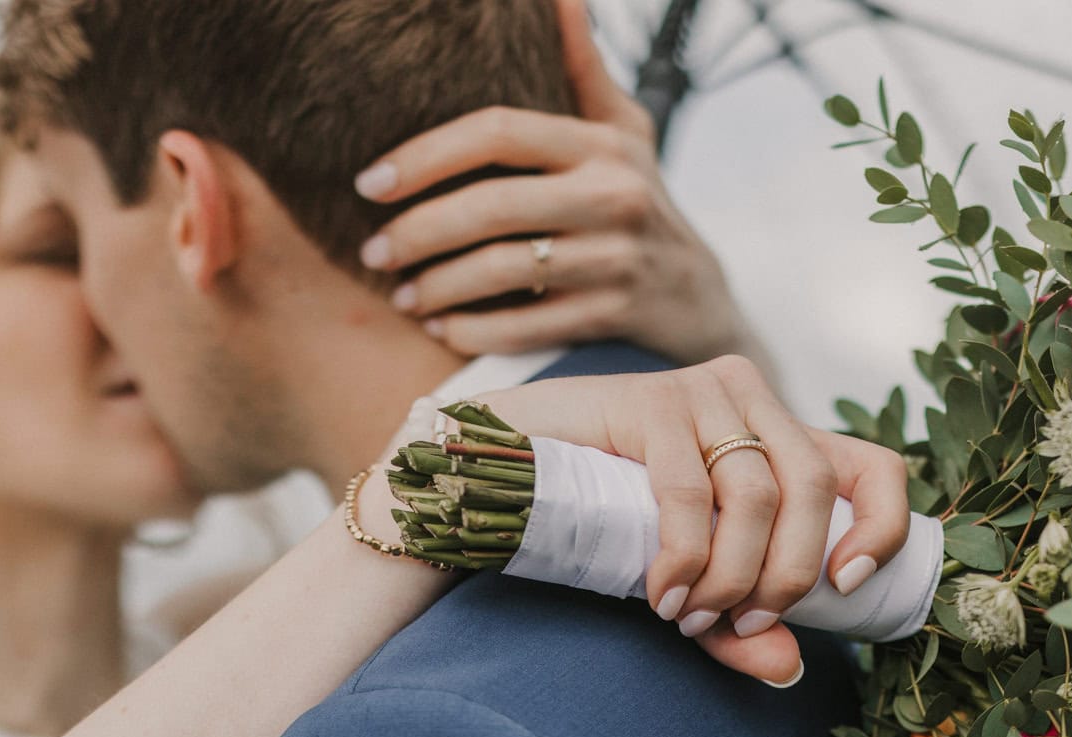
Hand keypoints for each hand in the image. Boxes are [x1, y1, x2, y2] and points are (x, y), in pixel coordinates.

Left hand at [352, 0, 764, 371]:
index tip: (371, 182)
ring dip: (438, 287)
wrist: (701, 298)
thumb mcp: (623, 131)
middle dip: (418, 231)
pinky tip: (440, 329)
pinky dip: (474, 332)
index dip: (425, 155)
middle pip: (492, 207)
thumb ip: (581, 69)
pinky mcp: (615, 316)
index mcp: (602, 145)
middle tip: (373, 251)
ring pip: (504, 270)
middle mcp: (614, 196)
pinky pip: (528, 327)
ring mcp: (617, 260)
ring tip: (400, 296)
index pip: (497, 133)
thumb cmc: (641, 200)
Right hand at [479, 356, 910, 685]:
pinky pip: (689, 492)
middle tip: (745, 625)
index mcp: (781, 436)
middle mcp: (753, 401)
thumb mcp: (689, 579)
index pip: (874, 466)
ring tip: (688, 616)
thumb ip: (736, 625)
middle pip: (813, 488)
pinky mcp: (651, 401)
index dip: (882, 525)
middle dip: (786, 575)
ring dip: (729, 576)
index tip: (848, 585)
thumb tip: (787, 670)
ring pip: (754, 494)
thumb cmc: (607, 521)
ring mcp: (702, 393)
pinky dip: (684, 559)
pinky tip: (662, 594)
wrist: (508, 472)